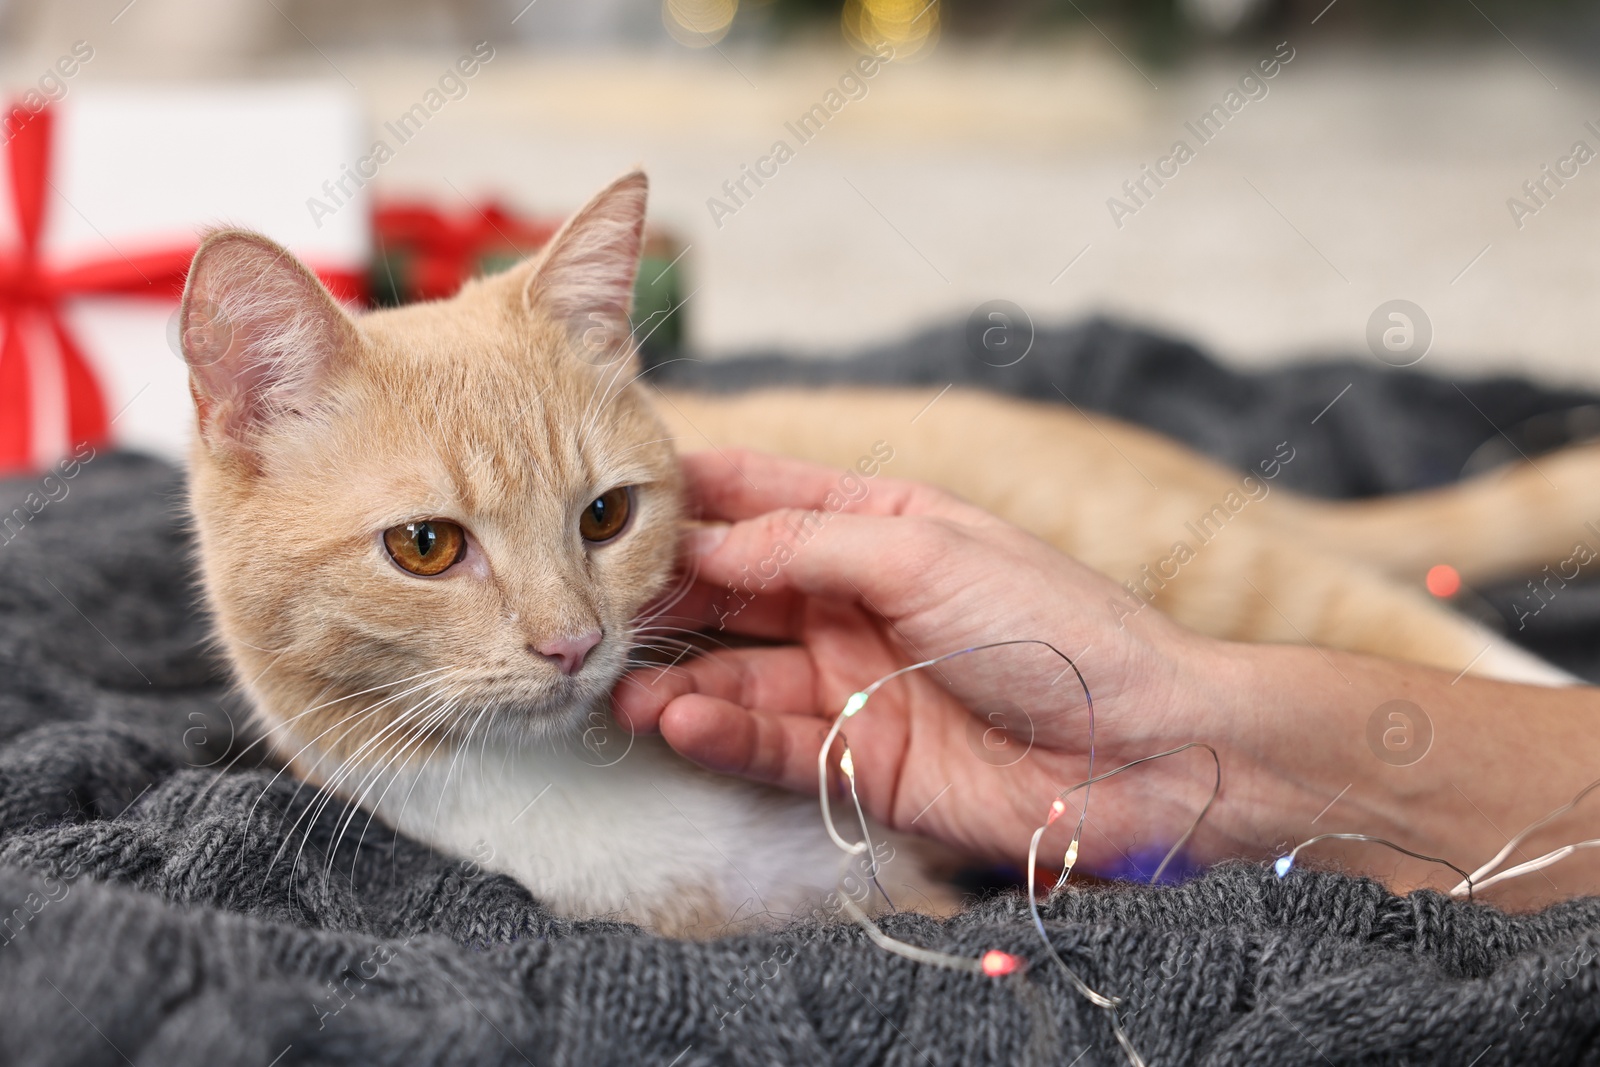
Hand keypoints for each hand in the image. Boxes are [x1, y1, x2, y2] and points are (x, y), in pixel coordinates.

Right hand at [614, 450, 1230, 873]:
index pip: (763, 499)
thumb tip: (703, 538)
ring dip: (678, 676)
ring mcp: (857, 683)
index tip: (608, 498)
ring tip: (616, 682)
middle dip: (667, 596)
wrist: (1145, 748)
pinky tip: (677, 720)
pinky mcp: (866, 762)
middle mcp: (858, 601)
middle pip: (737, 590)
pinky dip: (723, 733)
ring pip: (742, 674)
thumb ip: (806, 544)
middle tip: (592, 607)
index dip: (689, 495)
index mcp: (881, 527)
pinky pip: (775, 743)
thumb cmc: (1053, 625)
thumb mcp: (923, 553)